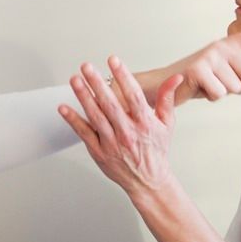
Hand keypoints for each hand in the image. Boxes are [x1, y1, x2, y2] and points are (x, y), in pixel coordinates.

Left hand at [62, 56, 181, 196]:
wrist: (148, 181)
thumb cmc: (156, 150)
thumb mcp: (166, 124)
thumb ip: (167, 99)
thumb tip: (176, 77)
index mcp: (145, 123)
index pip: (133, 96)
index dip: (123, 76)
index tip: (113, 60)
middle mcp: (128, 133)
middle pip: (110, 104)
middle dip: (97, 83)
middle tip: (86, 66)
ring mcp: (112, 143)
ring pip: (95, 116)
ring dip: (83, 97)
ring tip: (74, 79)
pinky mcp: (99, 153)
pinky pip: (84, 134)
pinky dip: (73, 120)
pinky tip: (63, 107)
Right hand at [163, 11, 240, 102]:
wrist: (163, 85)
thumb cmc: (197, 82)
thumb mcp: (227, 81)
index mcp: (230, 47)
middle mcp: (222, 47)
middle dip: (236, 89)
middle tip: (216, 84)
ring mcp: (210, 56)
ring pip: (234, 88)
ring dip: (219, 93)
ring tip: (204, 85)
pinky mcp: (199, 68)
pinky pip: (219, 92)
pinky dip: (208, 96)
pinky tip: (196, 88)